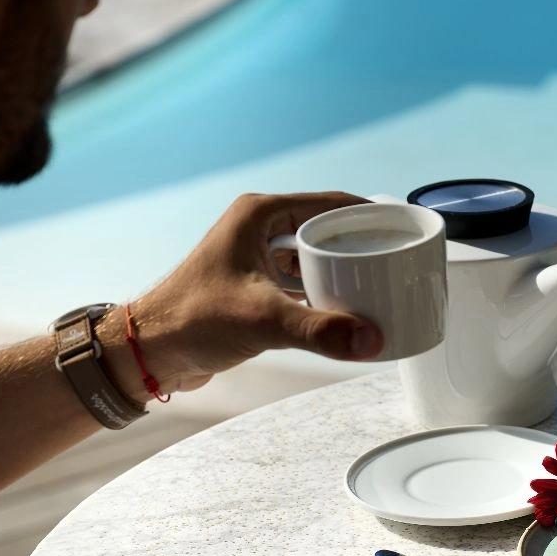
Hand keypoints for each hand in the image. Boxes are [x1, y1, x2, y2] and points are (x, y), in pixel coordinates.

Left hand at [98, 192, 386, 400]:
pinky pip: (305, 282)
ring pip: (317, 257)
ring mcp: (258, 258)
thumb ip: (320, 330)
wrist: (151, 352)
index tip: (405, 230)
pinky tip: (351, 310)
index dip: (371, 215)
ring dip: (347, 270)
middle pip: (328, 229)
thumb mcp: (263, 321)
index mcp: (260, 215)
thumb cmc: (191, 320)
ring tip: (384, 286)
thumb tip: (372, 340)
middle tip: (400, 263)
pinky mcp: (258, 286)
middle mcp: (260, 229)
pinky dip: (328, 292)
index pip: (331, 204)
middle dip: (364, 245)